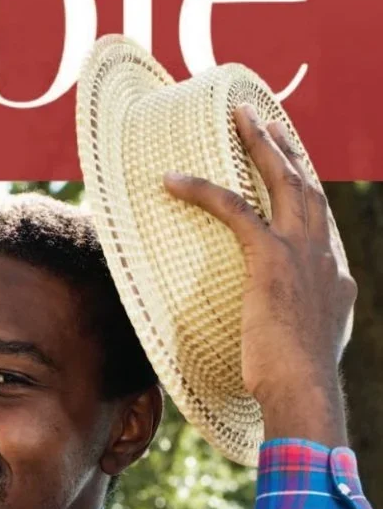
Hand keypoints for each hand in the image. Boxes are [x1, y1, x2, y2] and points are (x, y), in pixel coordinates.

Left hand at [164, 104, 355, 447]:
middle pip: (308, 188)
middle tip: (267, 122)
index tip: (293, 175)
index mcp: (334, 279)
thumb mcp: (302, 355)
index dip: (304, 198)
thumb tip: (277, 344)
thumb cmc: (295, 387)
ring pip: (282, 182)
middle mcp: (325, 257)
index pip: (320, 226)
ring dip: (260, 145)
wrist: (304, 391)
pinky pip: (235, 210)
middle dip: (288, 151)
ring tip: (240, 117)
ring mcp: (302, 254)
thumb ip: (294, 337)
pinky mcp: (270, 259)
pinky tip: (174, 180)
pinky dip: (202, 191)